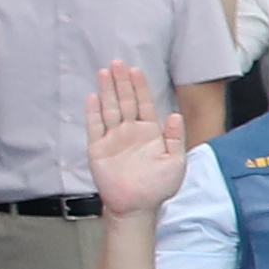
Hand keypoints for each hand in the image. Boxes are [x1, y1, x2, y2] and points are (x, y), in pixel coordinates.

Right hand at [84, 59, 191, 214]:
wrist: (137, 205)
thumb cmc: (159, 186)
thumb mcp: (175, 161)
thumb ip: (175, 138)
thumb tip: (175, 115)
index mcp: (150, 133)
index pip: (144, 104)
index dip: (139, 87)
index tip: (135, 70)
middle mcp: (130, 132)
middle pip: (125, 101)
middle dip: (121, 82)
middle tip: (117, 62)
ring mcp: (113, 139)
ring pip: (109, 109)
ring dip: (107, 91)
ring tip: (104, 72)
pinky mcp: (98, 148)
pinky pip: (94, 127)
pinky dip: (93, 112)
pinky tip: (93, 97)